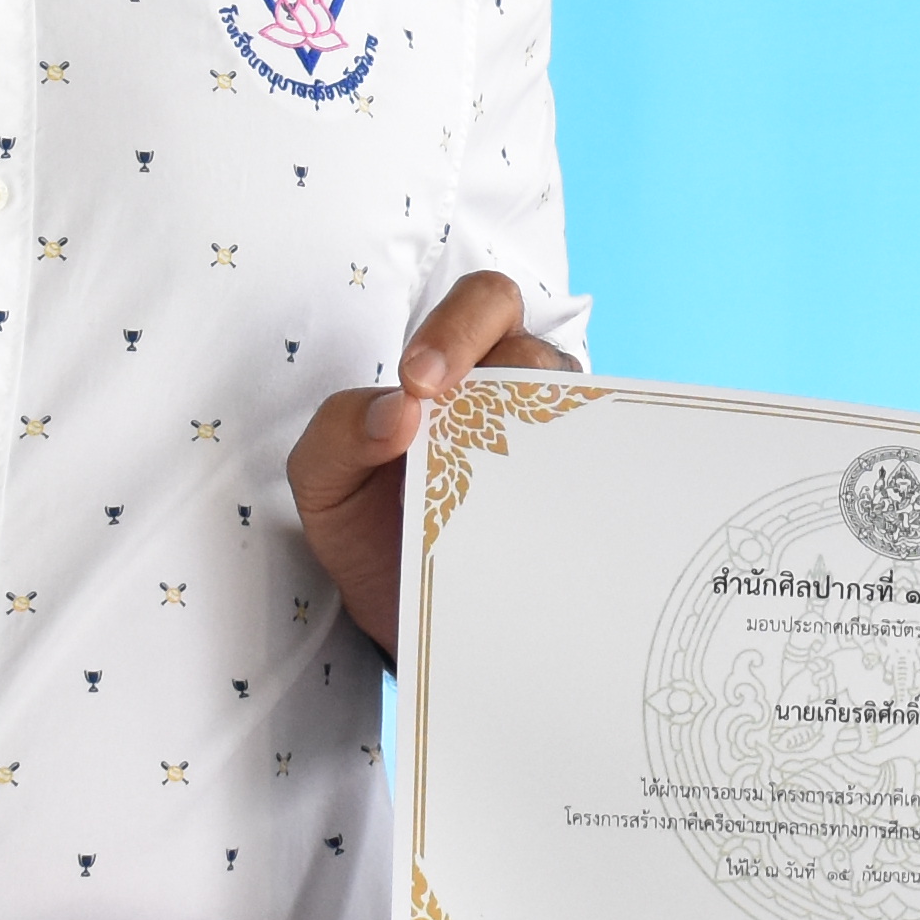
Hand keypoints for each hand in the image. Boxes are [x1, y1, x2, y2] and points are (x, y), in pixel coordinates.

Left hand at [291, 271, 543, 660]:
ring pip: (574, 414)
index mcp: (457, 368)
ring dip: (533, 443)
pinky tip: (534, 528)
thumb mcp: (323, 479)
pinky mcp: (577, 505)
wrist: (396, 616)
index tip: (419, 381)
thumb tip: (400, 410)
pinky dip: (571, 497)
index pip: (485, 303)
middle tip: (452, 428)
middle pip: (539, 350)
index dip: (460, 327)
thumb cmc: (364, 526)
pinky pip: (596, 482)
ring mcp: (554, 449)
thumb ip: (339, 430)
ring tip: (492, 492)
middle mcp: (517, 394)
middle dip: (499, 376)